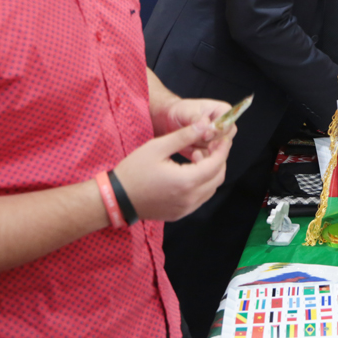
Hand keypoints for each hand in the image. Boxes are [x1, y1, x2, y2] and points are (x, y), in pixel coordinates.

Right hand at [111, 123, 231, 221]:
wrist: (115, 199)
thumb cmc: (134, 170)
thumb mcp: (158, 147)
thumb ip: (184, 136)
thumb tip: (206, 124)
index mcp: (186, 181)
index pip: (216, 163)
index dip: (222, 149)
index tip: (222, 137)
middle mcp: (190, 198)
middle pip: (218, 177)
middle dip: (218, 159)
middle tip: (208, 145)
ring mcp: (185, 209)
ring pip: (210, 188)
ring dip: (210, 172)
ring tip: (194, 156)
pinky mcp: (180, 213)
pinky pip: (200, 198)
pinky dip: (201, 184)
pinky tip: (188, 172)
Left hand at [160, 97, 235, 160]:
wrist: (172, 121)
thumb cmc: (181, 111)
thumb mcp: (186, 112)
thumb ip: (197, 119)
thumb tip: (206, 125)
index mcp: (224, 111)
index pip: (228, 125)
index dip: (217, 132)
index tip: (205, 135)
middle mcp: (225, 126)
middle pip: (225, 140)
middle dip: (209, 143)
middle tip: (195, 141)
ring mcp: (220, 139)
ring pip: (218, 151)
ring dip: (204, 150)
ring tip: (190, 144)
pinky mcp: (213, 151)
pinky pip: (211, 159)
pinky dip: (201, 158)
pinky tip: (192, 154)